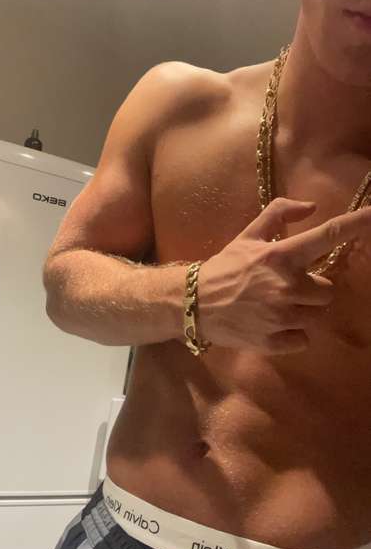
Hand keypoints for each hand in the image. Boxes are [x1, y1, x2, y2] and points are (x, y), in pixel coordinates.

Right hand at [196, 197, 370, 355]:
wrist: (194, 304)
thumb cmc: (224, 267)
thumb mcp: (248, 235)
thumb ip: (278, 213)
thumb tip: (312, 206)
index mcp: (281, 256)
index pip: (327, 236)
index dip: (357, 224)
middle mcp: (286, 286)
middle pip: (327, 290)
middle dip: (310, 289)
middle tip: (285, 288)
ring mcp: (281, 317)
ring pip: (316, 315)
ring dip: (302, 312)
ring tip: (276, 307)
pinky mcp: (274, 342)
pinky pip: (303, 339)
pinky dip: (291, 335)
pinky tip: (271, 325)